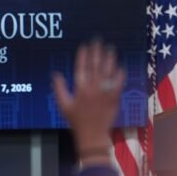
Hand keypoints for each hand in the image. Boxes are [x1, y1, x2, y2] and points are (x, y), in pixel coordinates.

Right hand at [53, 40, 124, 160]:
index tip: (85, 45)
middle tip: (98, 40)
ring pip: (107, 72)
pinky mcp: (114, 98)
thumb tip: (55, 74)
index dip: (83, 55)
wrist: (92, 135)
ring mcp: (104, 93)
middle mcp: (92, 89)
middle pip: (95, 66)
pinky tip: (120, 65)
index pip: (81, 68)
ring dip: (109, 59)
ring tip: (110, 48)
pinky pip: (118, 84)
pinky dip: (120, 74)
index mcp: (80, 90)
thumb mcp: (63, 106)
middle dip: (96, 52)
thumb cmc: (76, 121)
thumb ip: (59, 89)